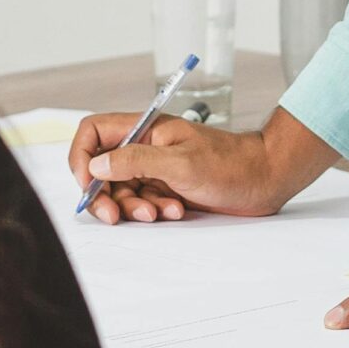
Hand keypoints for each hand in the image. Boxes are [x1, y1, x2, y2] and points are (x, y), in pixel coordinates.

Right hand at [69, 106, 333, 225]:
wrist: (265, 179)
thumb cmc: (230, 164)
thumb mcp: (180, 164)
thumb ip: (135, 162)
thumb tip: (95, 166)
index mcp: (145, 129)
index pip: (94, 132)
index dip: (82, 157)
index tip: (88, 184)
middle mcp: (146, 147)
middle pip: (102, 169)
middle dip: (105, 195)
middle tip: (114, 218)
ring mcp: (156, 168)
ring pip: (122, 191)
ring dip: (134, 207)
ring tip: (161, 212)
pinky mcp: (167, 188)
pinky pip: (143, 202)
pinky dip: (152, 211)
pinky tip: (175, 212)